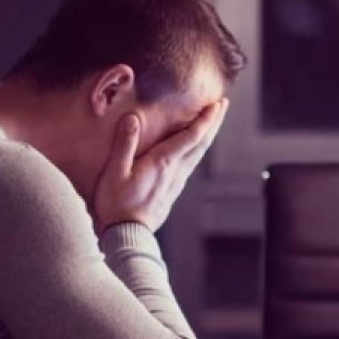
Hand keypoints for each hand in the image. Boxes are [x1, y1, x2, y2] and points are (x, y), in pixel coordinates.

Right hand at [91, 99, 226, 233]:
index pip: (191, 136)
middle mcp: (175, 170)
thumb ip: (124, 145)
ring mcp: (176, 181)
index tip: (216, 104)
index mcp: (162, 162)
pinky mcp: (173, 189)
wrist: (127, 234)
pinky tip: (196, 147)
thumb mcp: (115, 173)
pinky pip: (191, 164)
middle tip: (223, 105)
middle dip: (213, 122)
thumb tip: (132, 118)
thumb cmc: (117, 204)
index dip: (205, 119)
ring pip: (199, 154)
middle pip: (201, 143)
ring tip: (213, 121)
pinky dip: (199, 149)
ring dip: (208, 135)